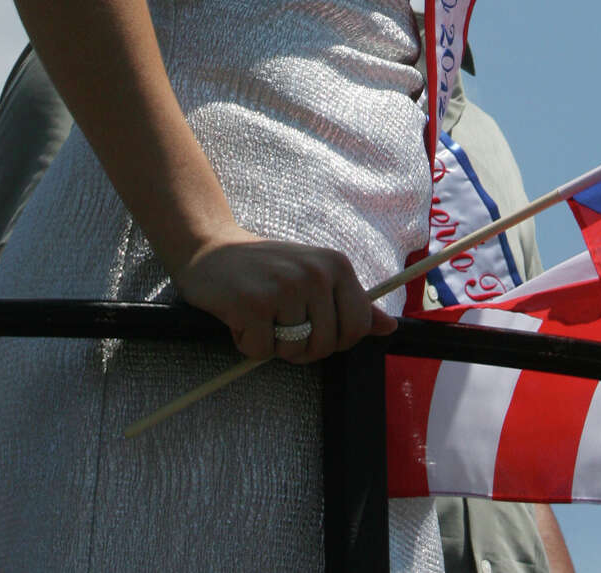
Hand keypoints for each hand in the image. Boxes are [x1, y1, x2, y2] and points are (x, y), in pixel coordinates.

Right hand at [173, 228, 397, 364]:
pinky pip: (261, 351)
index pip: (358, 326)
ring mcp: (286, 286)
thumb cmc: (267, 269)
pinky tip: (240, 316)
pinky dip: (247, 343)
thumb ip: (352, 303)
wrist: (211, 250)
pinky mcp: (254, 303)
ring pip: (294, 351)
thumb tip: (389, 328)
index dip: (334, 340)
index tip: (313, 327)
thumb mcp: (315, 278)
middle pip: (326, 345)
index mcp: (337, 265)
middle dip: (301, 347)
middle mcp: (316, 273)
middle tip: (280, 322)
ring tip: (261, 314)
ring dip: (272, 344)